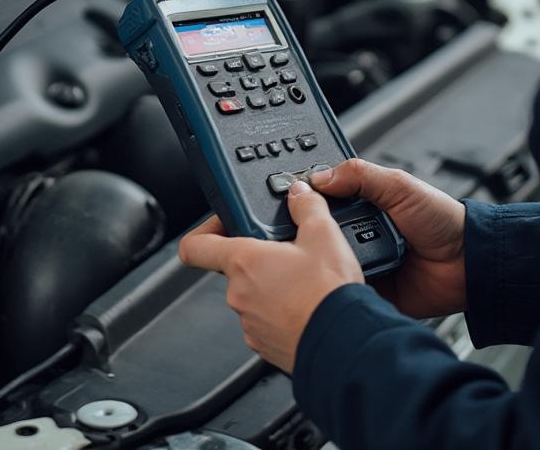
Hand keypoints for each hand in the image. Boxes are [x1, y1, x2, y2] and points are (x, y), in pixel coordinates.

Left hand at [178, 181, 363, 372]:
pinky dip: (280, 310)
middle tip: (287, 251)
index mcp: (244, 262)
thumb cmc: (328, 294)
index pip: (195, 246)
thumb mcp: (324, 233)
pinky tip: (306, 304)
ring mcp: (250, 323)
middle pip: (234, 267)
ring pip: (252, 294)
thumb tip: (300, 194)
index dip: (206, 229)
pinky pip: (265, 319)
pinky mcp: (265, 345)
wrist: (344, 342)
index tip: (223, 222)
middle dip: (258, 256)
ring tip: (303, 280)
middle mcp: (239, 294)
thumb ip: (307, 205)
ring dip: (271, 285)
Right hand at [309, 159, 465, 318]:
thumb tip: (320, 175)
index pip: (323, 197)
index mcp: (363, 202)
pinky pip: (344, 288)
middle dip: (312, 231)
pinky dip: (339, 284)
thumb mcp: (400, 185)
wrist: (468, 265)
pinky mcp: (368, 288)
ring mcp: (362, 259)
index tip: (290, 198)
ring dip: (325, 258)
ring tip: (320, 255)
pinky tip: (334, 279)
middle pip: (318, 230)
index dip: (307, 197)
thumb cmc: (442, 221)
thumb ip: (361, 175)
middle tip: (303, 230)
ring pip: (327, 259)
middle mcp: (358, 230)